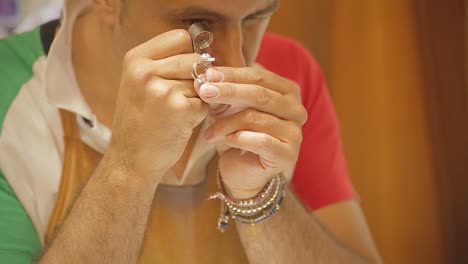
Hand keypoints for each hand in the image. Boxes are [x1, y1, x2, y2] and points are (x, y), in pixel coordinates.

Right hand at [107, 30, 207, 180]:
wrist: (131, 159)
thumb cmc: (140, 121)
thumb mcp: (139, 84)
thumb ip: (166, 64)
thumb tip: (206, 53)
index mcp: (135, 59)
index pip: (181, 37)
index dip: (190, 53)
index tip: (186, 70)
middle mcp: (146, 71)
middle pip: (195, 59)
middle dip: (196, 78)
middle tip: (182, 97)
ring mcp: (163, 90)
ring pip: (202, 82)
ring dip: (199, 97)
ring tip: (178, 112)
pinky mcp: (180, 109)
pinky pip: (207, 102)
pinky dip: (201, 114)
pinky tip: (182, 123)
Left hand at [197, 67, 306, 198]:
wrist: (244, 172)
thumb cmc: (240, 134)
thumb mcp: (232, 107)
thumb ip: (227, 90)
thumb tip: (208, 76)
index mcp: (288, 91)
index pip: (259, 76)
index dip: (232, 75)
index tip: (207, 75)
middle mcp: (296, 110)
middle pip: (260, 94)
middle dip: (228, 92)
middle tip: (204, 92)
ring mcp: (295, 133)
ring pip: (255, 118)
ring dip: (225, 123)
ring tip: (208, 131)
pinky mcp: (288, 154)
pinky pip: (259, 141)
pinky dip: (236, 138)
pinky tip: (221, 140)